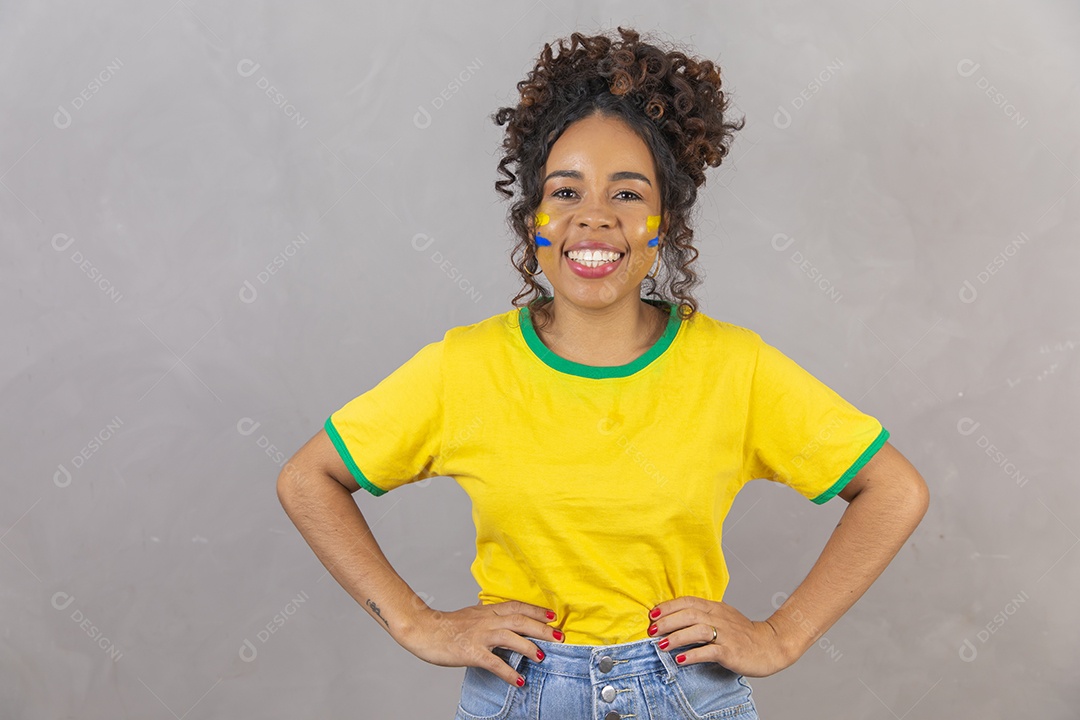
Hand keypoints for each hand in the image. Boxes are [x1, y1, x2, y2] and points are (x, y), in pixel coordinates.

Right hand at [398, 600, 563, 686]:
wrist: (422, 630)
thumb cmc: (446, 626)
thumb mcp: (472, 616)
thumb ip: (489, 618)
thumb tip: (506, 623)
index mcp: (487, 611)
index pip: (516, 606)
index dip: (536, 609)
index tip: (553, 614)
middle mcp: (486, 620)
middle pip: (519, 620)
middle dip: (541, 628)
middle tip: (560, 636)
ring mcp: (479, 635)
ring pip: (510, 637)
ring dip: (528, 647)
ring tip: (543, 657)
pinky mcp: (471, 652)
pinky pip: (494, 662)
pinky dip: (508, 672)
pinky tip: (519, 680)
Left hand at [647, 596, 792, 677]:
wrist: (770, 645)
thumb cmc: (742, 633)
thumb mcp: (722, 617)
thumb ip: (702, 614)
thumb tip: (674, 617)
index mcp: (715, 608)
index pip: (688, 601)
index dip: (668, 606)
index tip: (652, 614)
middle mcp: (719, 618)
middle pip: (689, 614)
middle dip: (667, 622)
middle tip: (651, 631)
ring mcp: (725, 634)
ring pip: (697, 631)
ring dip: (677, 637)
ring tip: (661, 646)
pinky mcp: (731, 651)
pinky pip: (710, 651)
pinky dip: (693, 655)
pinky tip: (680, 660)